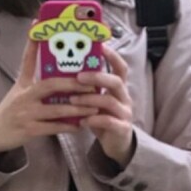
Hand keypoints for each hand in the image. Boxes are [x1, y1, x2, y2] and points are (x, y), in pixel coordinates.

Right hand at [0, 38, 85, 157]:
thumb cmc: (11, 109)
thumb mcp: (19, 88)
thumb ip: (32, 73)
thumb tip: (44, 56)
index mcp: (23, 83)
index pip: (28, 59)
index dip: (33, 43)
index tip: (39, 26)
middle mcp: (24, 96)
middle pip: (50, 85)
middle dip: (73, 84)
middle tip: (91, 83)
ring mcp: (27, 113)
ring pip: (56, 110)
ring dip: (77, 108)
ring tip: (93, 108)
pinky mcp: (30, 130)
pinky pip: (53, 128)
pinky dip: (68, 126)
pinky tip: (80, 125)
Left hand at [68, 45, 135, 165]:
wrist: (116, 144)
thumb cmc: (102, 118)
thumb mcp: (96, 100)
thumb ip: (88, 88)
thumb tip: (65, 71)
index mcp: (119, 88)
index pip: (121, 67)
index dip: (112, 56)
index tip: (100, 46)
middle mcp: (124, 98)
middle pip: (116, 82)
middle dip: (97, 77)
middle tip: (79, 77)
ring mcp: (125, 113)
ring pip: (110, 102)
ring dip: (89, 100)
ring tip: (72, 100)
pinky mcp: (122, 128)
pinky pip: (109, 122)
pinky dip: (94, 121)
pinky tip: (82, 121)